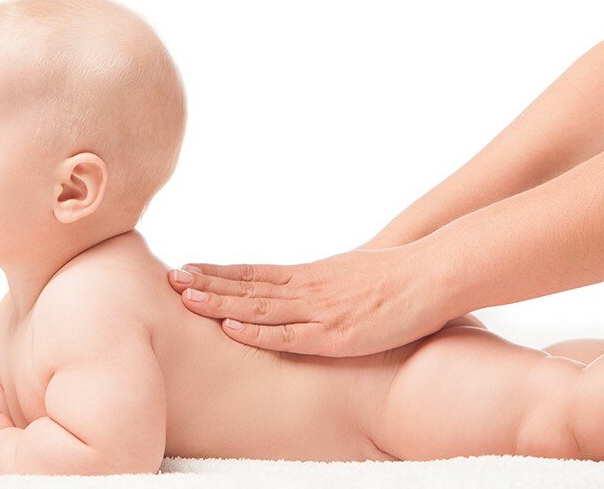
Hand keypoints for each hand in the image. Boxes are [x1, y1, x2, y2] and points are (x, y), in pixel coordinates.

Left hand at [166, 246, 451, 356]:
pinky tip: (232, 328)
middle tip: (169, 278)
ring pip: (260, 307)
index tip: (188, 268)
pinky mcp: (335, 335)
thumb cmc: (401, 278)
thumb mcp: (354, 277)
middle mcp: (309, 289)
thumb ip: (329, 286)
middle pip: (248, 286)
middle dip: (206, 284)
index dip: (219, 272)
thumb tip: (316, 293)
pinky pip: (290, 335)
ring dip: (220, 303)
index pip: (255, 273)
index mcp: (312, 275)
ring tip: (184, 297)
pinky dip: (259, 332)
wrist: (434, 275)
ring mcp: (320, 311)